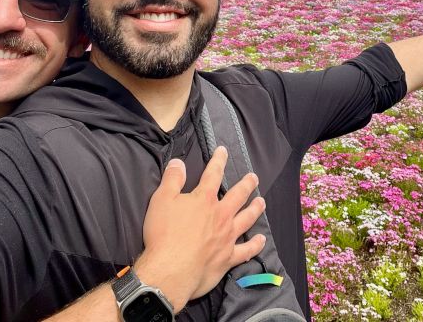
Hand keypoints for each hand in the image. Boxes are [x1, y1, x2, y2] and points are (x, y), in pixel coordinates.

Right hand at [135, 147, 265, 311]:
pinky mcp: (228, 257)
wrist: (170, 270)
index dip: (219, 160)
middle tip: (254, 178)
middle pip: (238, 195)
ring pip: (247, 219)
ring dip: (255, 209)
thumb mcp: (161, 200)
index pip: (214, 174)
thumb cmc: (164, 234)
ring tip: (261, 202)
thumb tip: (179, 162)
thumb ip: (172, 179)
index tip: (224, 151)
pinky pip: (246, 250)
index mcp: (205, 199)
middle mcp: (221, 215)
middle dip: (247, 184)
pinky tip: (261, 239)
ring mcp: (227, 237)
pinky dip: (255, 245)